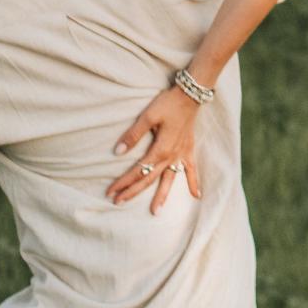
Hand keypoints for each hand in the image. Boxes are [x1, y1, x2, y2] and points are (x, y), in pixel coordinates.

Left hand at [106, 86, 202, 212]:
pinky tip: (196, 196)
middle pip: (149, 178)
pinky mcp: (189, 150)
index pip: (138, 170)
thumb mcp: (148, 116)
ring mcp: (181, 155)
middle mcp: (171, 157)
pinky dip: (194, 182)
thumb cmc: (168, 103)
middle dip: (133, 191)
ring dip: (162, 196)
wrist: (190, 95)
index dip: (123, 182)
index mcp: (160, 150)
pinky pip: (192, 169)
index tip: (110, 192)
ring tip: (155, 212)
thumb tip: (117, 152)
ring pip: (170, 180)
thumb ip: (133, 135)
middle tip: (119, 202)